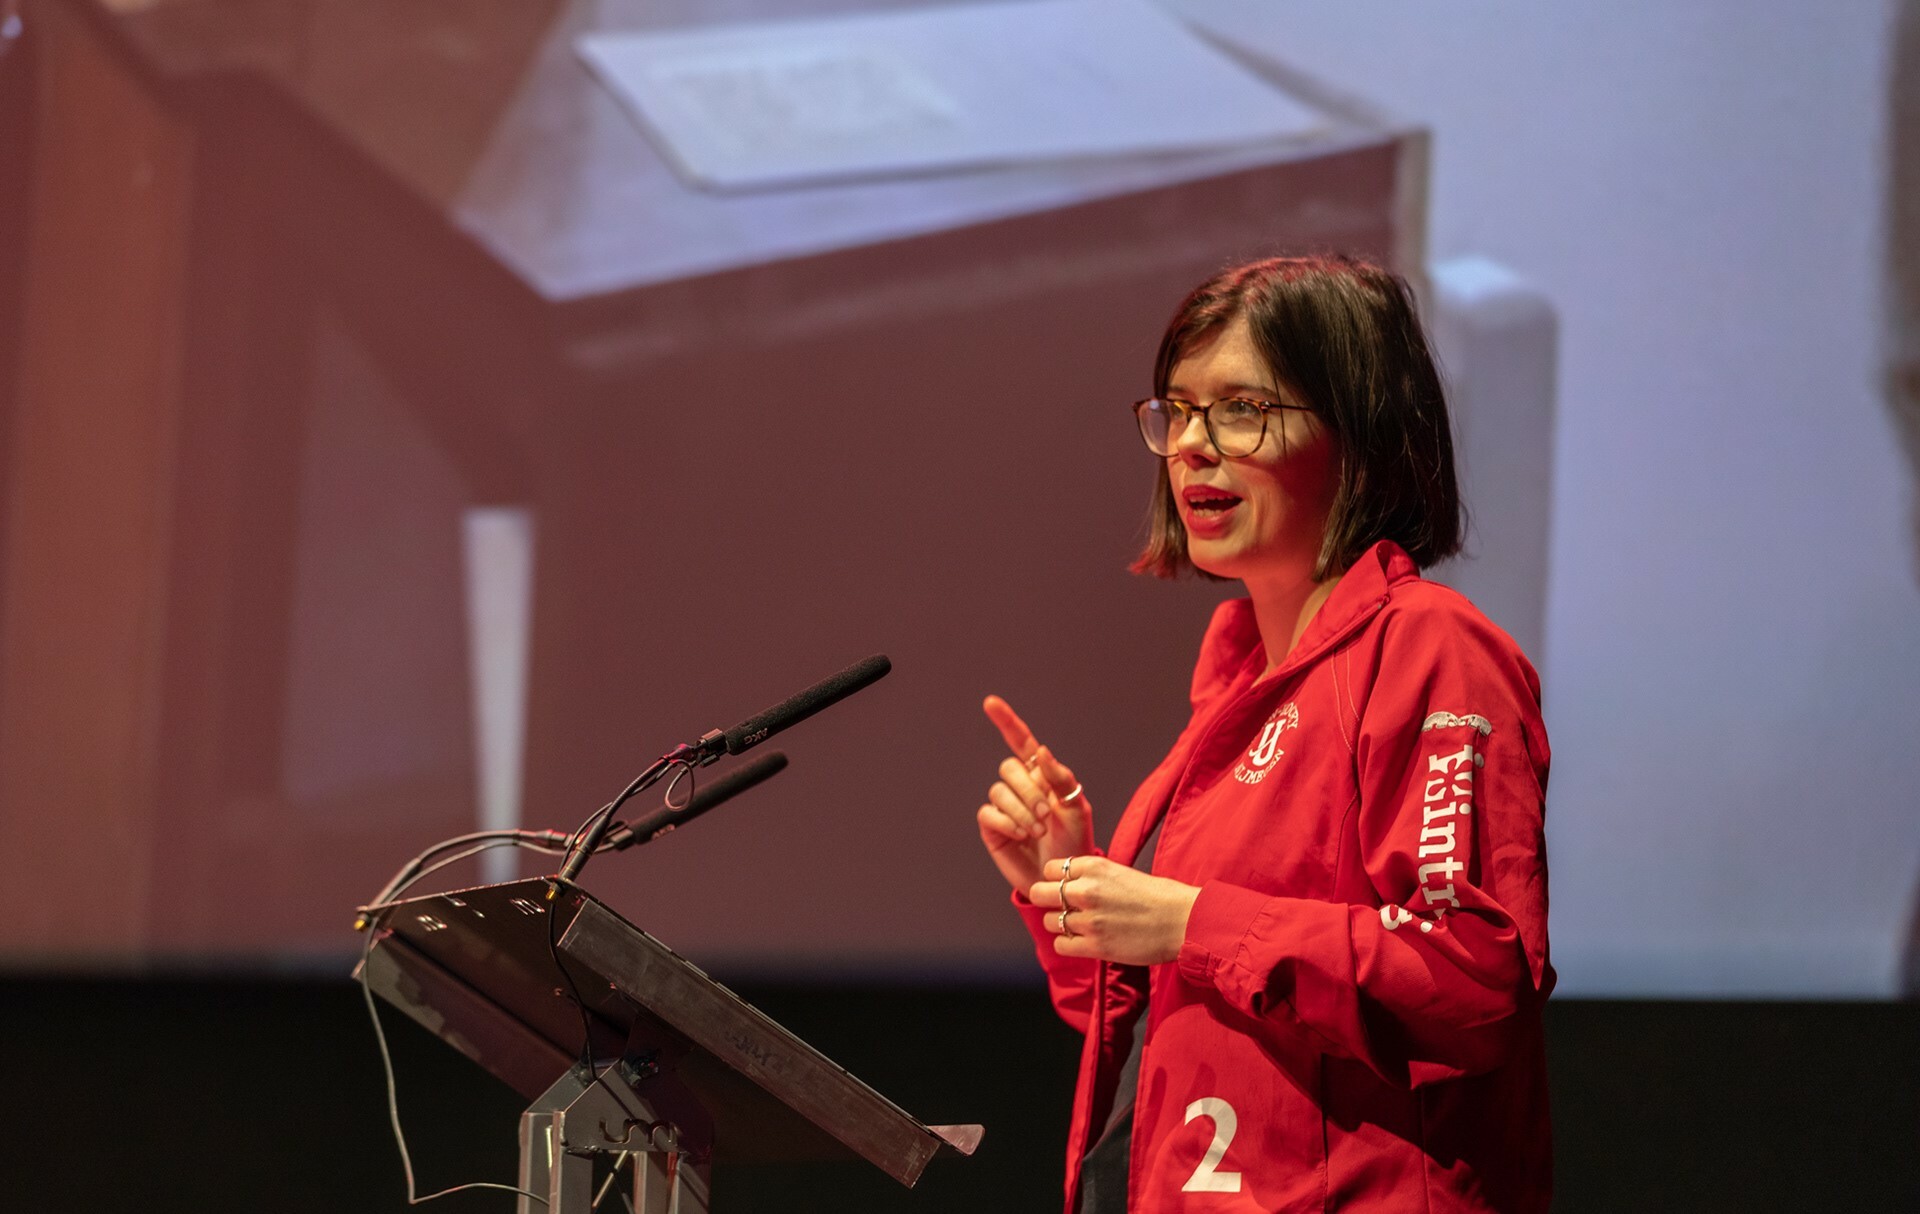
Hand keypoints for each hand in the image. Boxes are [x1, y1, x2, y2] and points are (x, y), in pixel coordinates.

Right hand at [976, 695, 1094, 892]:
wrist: (1065, 879)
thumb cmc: (1076, 842)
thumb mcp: (1077, 807)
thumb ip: (1060, 778)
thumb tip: (1040, 750)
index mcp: (1042, 776)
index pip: (1020, 743)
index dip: (1006, 721)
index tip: (990, 703)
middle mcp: (1021, 787)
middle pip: (1009, 769)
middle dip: (1028, 790)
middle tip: (1046, 815)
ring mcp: (1005, 808)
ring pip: (999, 791)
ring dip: (1021, 810)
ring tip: (1038, 830)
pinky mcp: (992, 828)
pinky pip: (988, 813)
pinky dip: (1007, 821)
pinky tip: (1021, 834)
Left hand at [1028, 856, 1199, 965]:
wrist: (1184, 922)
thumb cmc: (1161, 897)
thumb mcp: (1122, 873)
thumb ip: (1094, 877)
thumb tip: (1073, 884)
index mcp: (1094, 867)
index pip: (1051, 869)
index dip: (1055, 879)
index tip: (1065, 886)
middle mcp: (1087, 890)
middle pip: (1039, 893)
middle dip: (1047, 900)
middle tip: (1061, 907)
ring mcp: (1089, 919)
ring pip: (1049, 921)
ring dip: (1060, 925)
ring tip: (1079, 926)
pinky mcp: (1095, 946)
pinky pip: (1061, 945)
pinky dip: (1068, 944)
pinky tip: (1083, 942)